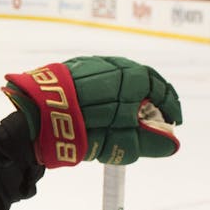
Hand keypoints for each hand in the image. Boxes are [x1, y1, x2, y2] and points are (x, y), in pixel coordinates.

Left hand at [2, 56, 181, 166]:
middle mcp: (115, 65)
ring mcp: (91, 65)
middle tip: (151, 123)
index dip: (169, 108)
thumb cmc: (84, 129)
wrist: (36, 117)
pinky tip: (102, 110)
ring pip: (118, 81)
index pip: (160, 89)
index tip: (173, 123)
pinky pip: (97, 81)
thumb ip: (151, 142)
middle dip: (149, 104)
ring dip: (127, 99)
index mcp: (133, 77)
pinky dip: (106, 95)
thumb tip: (172, 144)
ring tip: (126, 120)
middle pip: (141, 83)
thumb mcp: (123, 144)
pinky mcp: (72, 70)